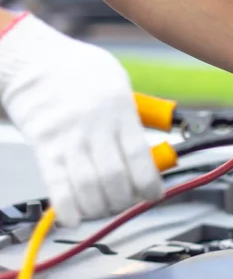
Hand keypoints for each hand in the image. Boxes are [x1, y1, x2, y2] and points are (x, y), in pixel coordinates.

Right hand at [0, 13, 162, 226]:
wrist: (33, 60)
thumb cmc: (79, 69)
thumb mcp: (118, 82)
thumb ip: (135, 115)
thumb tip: (151, 144)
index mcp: (119, 110)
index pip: (140, 157)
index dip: (150, 184)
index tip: (154, 194)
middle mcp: (96, 127)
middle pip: (115, 178)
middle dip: (125, 199)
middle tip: (128, 201)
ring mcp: (68, 138)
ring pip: (88, 186)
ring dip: (100, 207)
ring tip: (106, 207)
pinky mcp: (44, 146)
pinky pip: (56, 184)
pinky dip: (66, 207)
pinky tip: (74, 217)